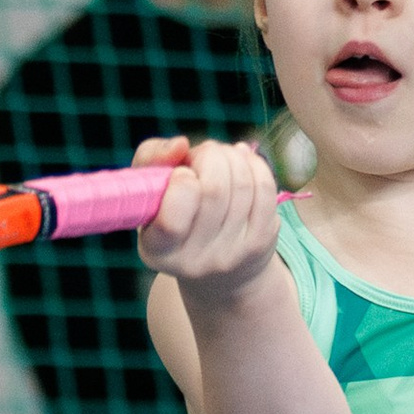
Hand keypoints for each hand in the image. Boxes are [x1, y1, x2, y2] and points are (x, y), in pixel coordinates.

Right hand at [131, 134, 280, 307]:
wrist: (216, 269)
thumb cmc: (175, 214)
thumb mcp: (149, 190)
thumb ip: (151, 158)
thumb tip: (181, 145)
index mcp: (157, 249)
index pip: (173, 218)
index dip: (181, 182)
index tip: (182, 172)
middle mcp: (194, 261)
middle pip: (214, 190)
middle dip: (211, 156)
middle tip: (204, 154)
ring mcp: (231, 255)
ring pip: (242, 185)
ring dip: (232, 157)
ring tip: (222, 157)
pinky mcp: (260, 244)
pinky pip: (264, 190)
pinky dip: (255, 165)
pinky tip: (243, 162)